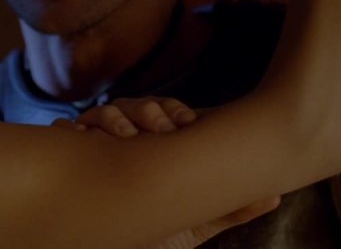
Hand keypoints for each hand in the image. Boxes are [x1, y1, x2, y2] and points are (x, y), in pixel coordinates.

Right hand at [53, 97, 281, 247]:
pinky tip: (82, 137)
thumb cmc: (155, 236)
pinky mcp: (66, 156)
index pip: (164, 114)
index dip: (174, 113)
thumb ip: (231, 209)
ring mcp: (93, 147)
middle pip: (132, 105)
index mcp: (153, 149)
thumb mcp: (195, 224)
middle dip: (146, 110)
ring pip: (100, 112)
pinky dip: (72, 128)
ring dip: (111, 116)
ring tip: (123, 134)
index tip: (186, 123)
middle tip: (159, 127)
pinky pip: (65, 129)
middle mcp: (123, 142)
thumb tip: (275, 194)